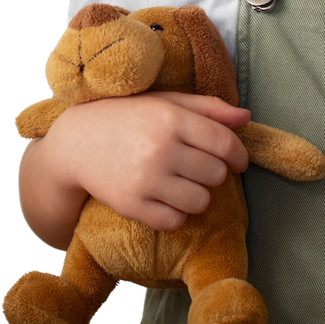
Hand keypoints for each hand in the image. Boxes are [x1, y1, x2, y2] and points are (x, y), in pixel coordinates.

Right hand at [43, 91, 250, 232]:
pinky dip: (177, 214)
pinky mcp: (131, 205)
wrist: (77, 141)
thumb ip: (209, 109)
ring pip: (200, 201)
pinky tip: (167, 198)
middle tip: (198, 167)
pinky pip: (175, 221)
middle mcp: (160, 149)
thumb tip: (247, 118)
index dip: (239, 155)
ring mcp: (145, 179)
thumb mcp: (168, 102)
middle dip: (214, 173)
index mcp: (172, 119)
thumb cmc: (130, 117)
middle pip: (216, 174)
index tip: (239, 161)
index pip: (224, 143)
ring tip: (184, 183)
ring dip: (198, 195)